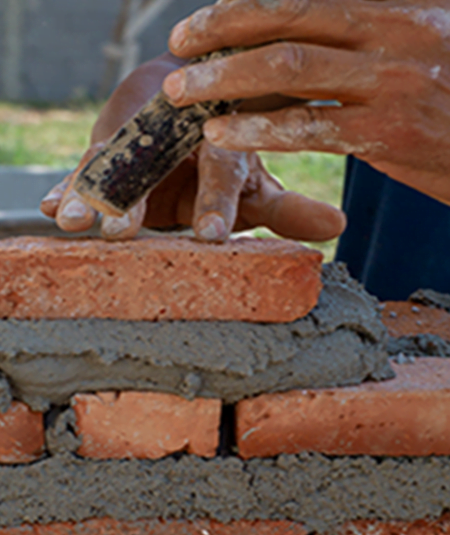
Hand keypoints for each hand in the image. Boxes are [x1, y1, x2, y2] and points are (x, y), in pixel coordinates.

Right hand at [41, 55, 344, 241]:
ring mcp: (138, 138)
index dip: (217, 201)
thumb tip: (337, 224)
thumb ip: (287, 209)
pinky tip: (47, 207)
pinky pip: (84, 164)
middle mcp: (175, 133)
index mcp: (220, 139)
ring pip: (111, 160)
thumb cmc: (224, 152)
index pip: (222, 170)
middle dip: (136, 197)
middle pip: (156, 161)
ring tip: (70, 218)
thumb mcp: (255, 184)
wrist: (187, 101)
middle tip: (121, 230)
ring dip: (88, 190)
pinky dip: (66, 185)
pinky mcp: (107, 144)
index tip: (211, 235)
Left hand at [163, 0, 449, 205]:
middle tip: (177, 47)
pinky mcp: (389, 134)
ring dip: (226, 79)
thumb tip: (314, 32)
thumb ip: (372, 31)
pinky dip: (259, 127)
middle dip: (223, 30)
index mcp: (400, 5)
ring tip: (181, 93)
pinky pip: (310, 127)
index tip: (204, 20)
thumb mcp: (424, 44)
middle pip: (288, 19)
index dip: (246, 5)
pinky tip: (221, 132)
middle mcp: (395, 33)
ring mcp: (392, 83)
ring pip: (290, 70)